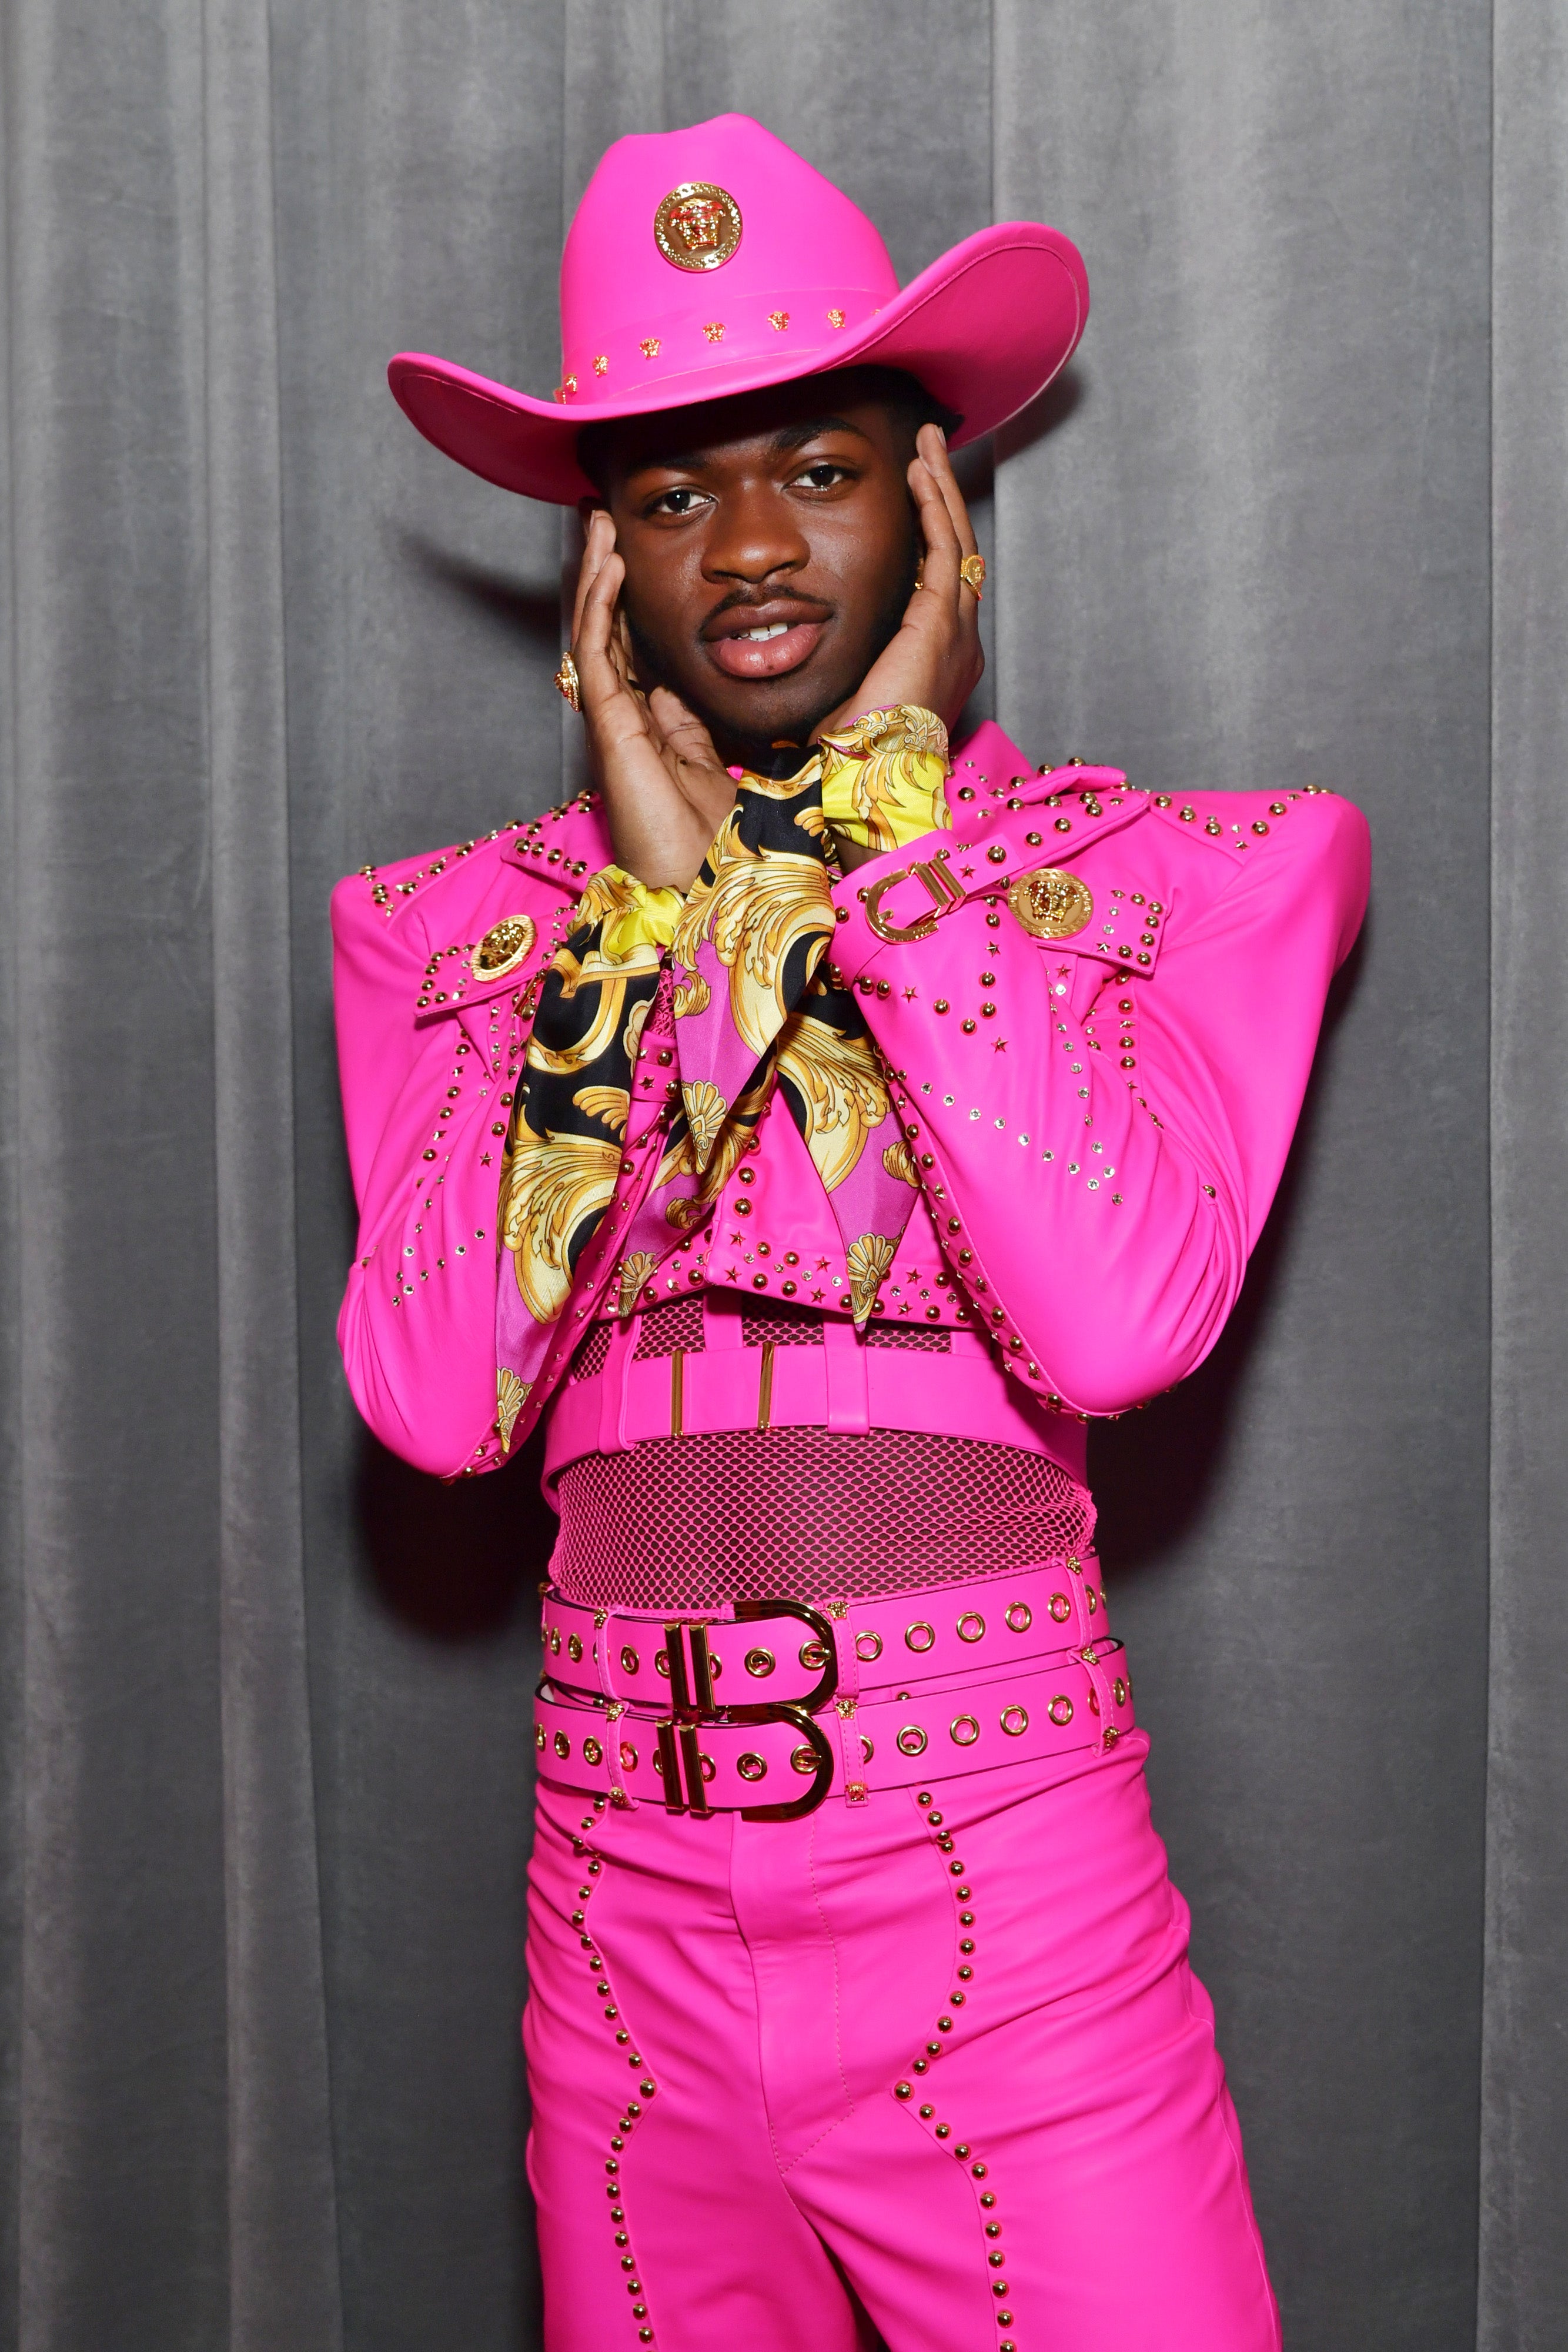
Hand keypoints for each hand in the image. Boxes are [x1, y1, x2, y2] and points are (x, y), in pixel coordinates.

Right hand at [571, 508, 736, 891]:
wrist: (712, 889)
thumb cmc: (732, 844)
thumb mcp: (742, 765)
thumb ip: (736, 730)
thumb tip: (759, 696)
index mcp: (663, 728)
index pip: (642, 651)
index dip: (639, 605)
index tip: (646, 557)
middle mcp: (631, 720)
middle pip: (612, 632)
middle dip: (608, 575)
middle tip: (607, 521)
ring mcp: (615, 722)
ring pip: (597, 632)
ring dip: (597, 574)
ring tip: (600, 524)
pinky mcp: (610, 727)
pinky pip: (599, 653)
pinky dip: (603, 605)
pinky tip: (612, 564)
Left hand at [814, 424, 983, 741]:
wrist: (870, 785)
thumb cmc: (852, 758)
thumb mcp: (850, 697)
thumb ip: (849, 664)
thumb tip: (809, 643)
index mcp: (938, 660)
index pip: (940, 581)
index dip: (931, 533)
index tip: (915, 494)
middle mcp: (958, 643)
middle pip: (958, 552)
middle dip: (944, 496)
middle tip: (931, 449)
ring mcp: (956, 634)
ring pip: (957, 543)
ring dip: (943, 489)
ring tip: (930, 446)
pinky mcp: (940, 625)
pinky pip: (945, 552)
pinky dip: (935, 510)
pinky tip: (922, 476)